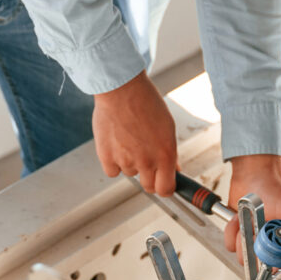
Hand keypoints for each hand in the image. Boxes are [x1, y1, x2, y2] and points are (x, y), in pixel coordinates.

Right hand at [92, 71, 178, 195]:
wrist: (122, 90)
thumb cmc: (146, 103)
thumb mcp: (167, 127)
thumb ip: (170, 152)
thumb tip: (174, 168)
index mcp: (165, 154)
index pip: (166, 189)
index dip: (166, 188)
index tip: (166, 184)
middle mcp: (146, 161)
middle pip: (149, 187)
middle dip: (151, 179)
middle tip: (149, 164)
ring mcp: (125, 161)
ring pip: (131, 174)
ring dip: (132, 164)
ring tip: (131, 140)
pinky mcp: (106, 158)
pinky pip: (112, 171)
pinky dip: (114, 163)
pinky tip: (117, 145)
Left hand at [224, 154, 280, 258]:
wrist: (250, 173)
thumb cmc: (272, 187)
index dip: (276, 265)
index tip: (269, 258)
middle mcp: (270, 242)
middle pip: (259, 264)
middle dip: (254, 247)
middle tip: (256, 229)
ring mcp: (253, 239)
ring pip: (242, 255)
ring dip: (241, 235)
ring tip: (247, 218)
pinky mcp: (239, 234)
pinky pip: (230, 244)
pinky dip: (231, 230)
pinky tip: (238, 217)